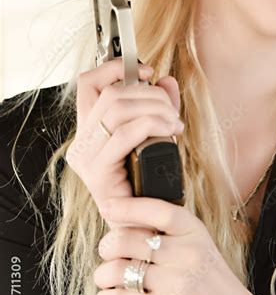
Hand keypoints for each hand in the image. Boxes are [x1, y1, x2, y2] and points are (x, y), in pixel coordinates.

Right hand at [65, 57, 184, 225]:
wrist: (148, 226)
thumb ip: (160, 106)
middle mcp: (82, 142)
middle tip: (171, 107)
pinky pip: (126, 134)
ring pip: (118, 110)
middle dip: (149, 93)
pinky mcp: (98, 172)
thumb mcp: (158, 134)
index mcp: (90, 130)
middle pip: (111, 93)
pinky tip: (172, 132)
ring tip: (175, 123)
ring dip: (156, 109)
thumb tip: (166, 80)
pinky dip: (153, 125)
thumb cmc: (151, 182)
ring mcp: (87, 158)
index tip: (147, 70)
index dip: (115, 68)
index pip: (88, 83)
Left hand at [94, 195, 260, 294]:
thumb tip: (127, 225)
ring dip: (102, 274)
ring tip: (105, 278)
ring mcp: (177, 282)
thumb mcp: (202, 249)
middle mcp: (186, 253)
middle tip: (106, 252)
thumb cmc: (215, 286)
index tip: (107, 205)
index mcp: (195, 232)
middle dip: (107, 245)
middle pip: (128, 239)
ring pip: (118, 269)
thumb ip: (172, 236)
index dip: (128, 206)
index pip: (158, 211)